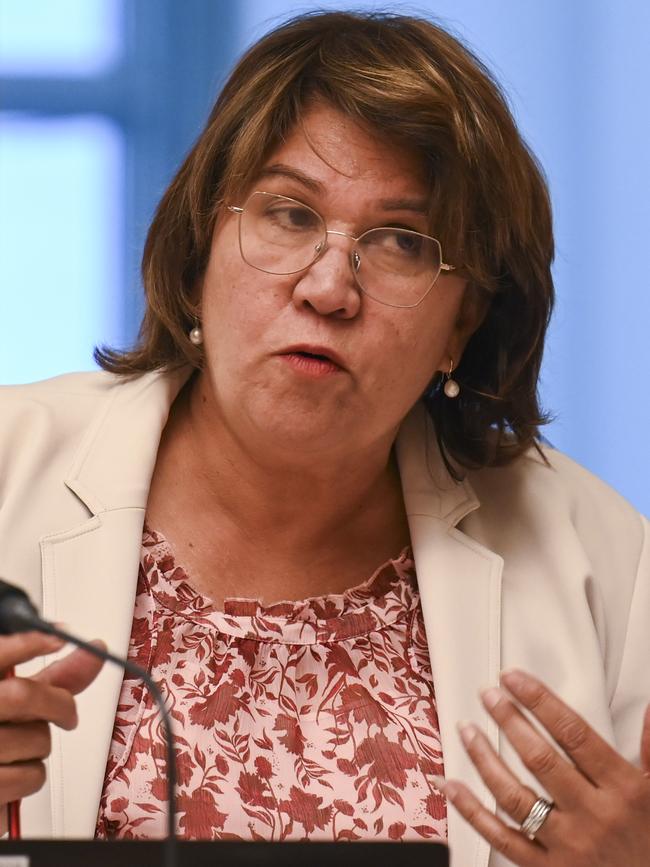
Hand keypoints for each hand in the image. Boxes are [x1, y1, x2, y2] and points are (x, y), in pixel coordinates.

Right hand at [0, 631, 104, 808]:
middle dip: (58, 705)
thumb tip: (96, 650)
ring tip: (21, 746)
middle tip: (67, 714)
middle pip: (23, 695)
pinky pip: (31, 776)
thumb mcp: (15, 698)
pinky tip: (12, 770)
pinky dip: (32, 776)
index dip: (27, 643)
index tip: (58, 637)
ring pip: (35, 739)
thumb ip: (54, 676)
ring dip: (41, 746)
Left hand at [433, 670, 649, 865]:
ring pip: (515, 796)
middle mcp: (593, 816)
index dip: (540, 700)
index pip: (573, 733)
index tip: (515, 679)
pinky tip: (452, 786)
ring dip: (484, 759)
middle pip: (540, 759)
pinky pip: (502, 838)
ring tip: (467, 729)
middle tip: (488, 694)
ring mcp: (568, 845)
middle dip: (509, 721)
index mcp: (622, 791)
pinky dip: (472, 811)